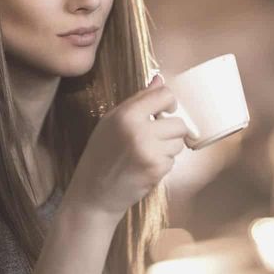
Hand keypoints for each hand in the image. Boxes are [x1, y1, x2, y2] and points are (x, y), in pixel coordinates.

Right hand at [64, 74, 191, 222]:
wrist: (94, 194)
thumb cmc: (101, 155)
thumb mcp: (112, 121)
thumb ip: (138, 100)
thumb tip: (159, 80)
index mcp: (126, 114)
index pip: (164, 95)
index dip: (169, 103)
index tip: (164, 111)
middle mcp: (139, 130)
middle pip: (178, 122)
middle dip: (170, 131)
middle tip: (154, 138)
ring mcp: (149, 151)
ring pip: (179, 142)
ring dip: (168, 148)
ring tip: (147, 153)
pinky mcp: (156, 169)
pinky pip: (173, 160)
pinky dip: (163, 163)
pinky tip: (146, 166)